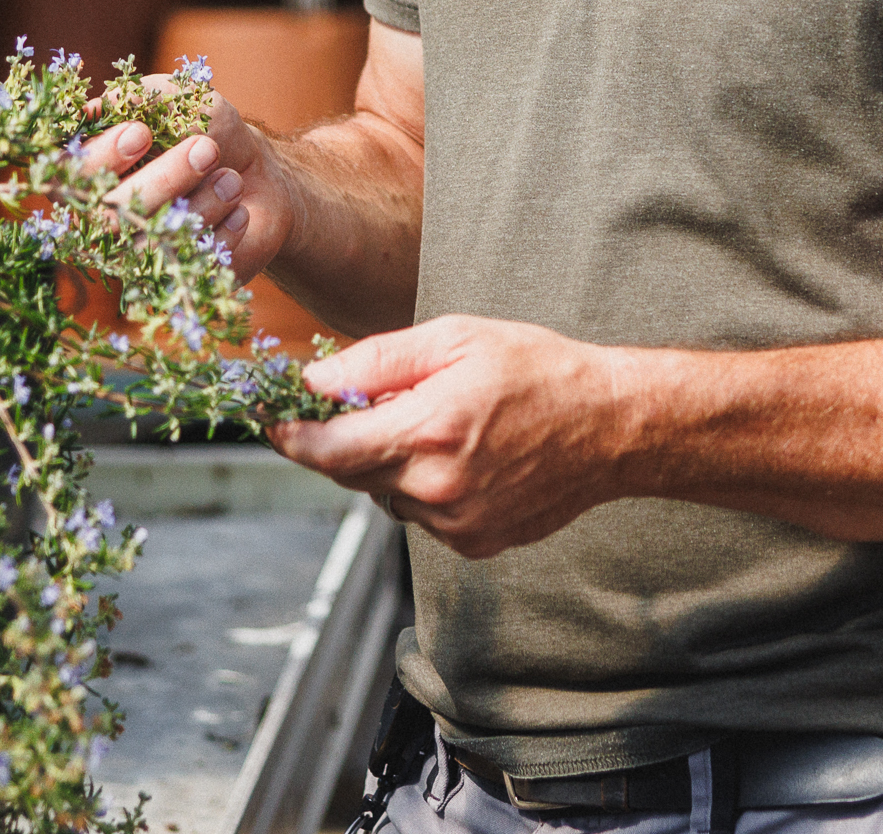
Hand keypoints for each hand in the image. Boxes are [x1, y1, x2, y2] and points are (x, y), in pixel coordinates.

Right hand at [83, 93, 294, 283]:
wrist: (260, 175)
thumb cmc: (208, 131)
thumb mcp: (185, 100)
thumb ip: (143, 97)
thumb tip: (95, 108)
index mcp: (94, 176)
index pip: (69, 177)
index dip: (101, 157)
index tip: (142, 132)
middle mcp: (105, 222)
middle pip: (109, 216)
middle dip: (162, 179)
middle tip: (206, 148)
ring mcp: (139, 257)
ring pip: (150, 245)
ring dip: (200, 205)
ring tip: (232, 179)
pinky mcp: (178, 283)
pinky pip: (190, 267)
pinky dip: (221, 235)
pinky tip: (239, 212)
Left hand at [274, 315, 636, 557]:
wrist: (610, 425)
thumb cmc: (538, 370)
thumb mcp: (456, 338)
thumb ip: (376, 361)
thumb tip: (315, 379)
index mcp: (428, 430)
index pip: (328, 450)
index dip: (291, 437)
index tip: (273, 423)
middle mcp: (437, 487)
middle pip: (351, 473)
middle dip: (350, 438)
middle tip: (378, 403)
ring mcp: (456, 523)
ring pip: (387, 495)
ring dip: (393, 463)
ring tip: (443, 427)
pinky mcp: (474, 544)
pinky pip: (422, 516)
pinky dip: (426, 488)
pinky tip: (466, 458)